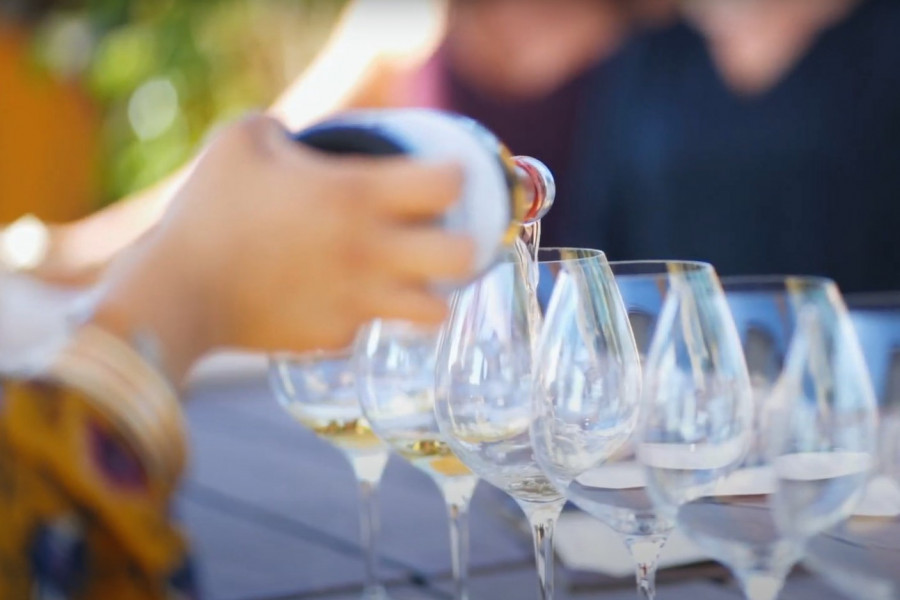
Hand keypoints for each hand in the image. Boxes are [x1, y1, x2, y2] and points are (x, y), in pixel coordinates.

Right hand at [93, 114, 473, 380]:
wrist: (178, 292)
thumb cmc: (208, 211)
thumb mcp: (241, 142)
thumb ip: (284, 130)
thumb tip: (298, 142)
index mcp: (356, 195)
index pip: (446, 183)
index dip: (453, 177)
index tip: (443, 178)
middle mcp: (372, 251)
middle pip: (464, 255)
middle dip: (464, 246)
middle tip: (440, 240)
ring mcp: (358, 302)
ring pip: (435, 313)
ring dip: (429, 296)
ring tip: (410, 284)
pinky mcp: (336, 338)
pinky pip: (371, 329)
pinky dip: (366, 318)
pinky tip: (341, 303)